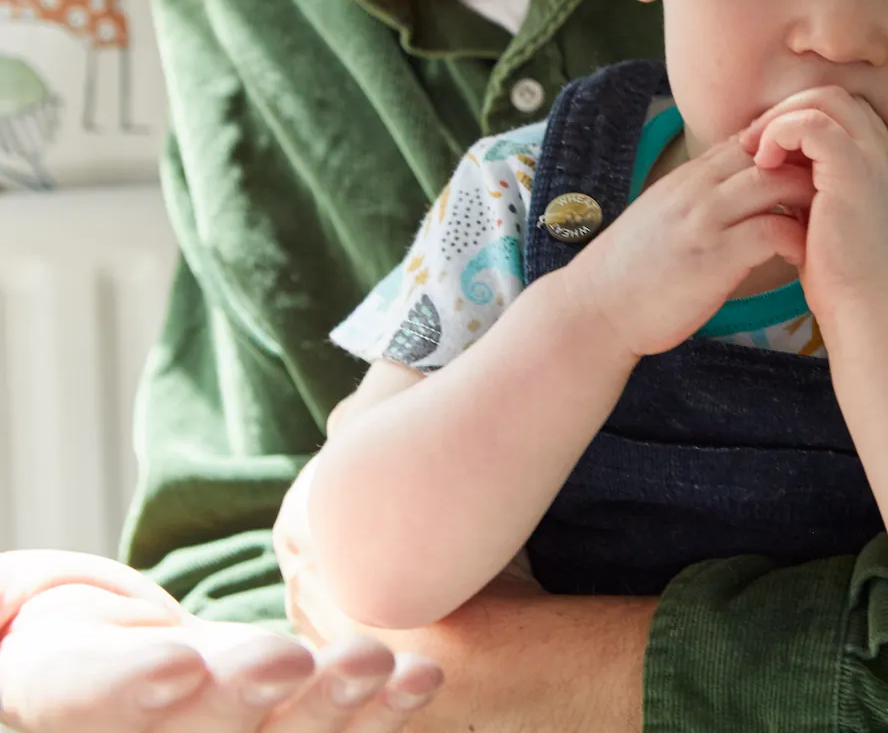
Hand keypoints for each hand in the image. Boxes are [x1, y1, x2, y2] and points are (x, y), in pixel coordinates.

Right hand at [0, 549, 439, 730]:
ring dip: (329, 703)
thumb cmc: (60, 623)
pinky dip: (378, 709)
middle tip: (288, 660)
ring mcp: (219, 730)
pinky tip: (416, 682)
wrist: (111, 656)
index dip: (130, 686)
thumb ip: (25, 602)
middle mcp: (146, 730)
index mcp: (62, 694)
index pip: (87, 695)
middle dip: (245, 695)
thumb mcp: (22, 610)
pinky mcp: (281, 720)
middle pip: (198, 726)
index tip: (180, 664)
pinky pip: (333, 726)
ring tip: (371, 665)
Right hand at [563, 129, 811, 357]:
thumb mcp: (664, 215)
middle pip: (771, 151)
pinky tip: (806, 255)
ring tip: (827, 222)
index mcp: (688, 177)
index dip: (787, 149)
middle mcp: (698, 188)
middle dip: (808, 166)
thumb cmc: (633, 270)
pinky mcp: (713, 257)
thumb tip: (737, 192)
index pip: (750, 139)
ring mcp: (704, 220)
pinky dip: (798, 239)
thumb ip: (700, 197)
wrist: (594, 309)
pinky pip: (772, 232)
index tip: (813, 170)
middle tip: (834, 193)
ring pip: (775, 183)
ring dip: (810, 199)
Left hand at [744, 87, 887, 315]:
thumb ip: (816, 191)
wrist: (872, 309)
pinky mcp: (853, 170)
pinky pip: (811, 123)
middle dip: (789, 111)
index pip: (843, 113)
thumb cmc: (848, 279)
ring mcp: (873, 158)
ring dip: (781, 119)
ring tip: (756, 151)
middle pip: (835, 96)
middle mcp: (884, 154)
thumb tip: (778, 173)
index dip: (803, 120)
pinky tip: (764, 164)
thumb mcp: (831, 222)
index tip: (769, 149)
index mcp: (882, 165)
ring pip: (824, 100)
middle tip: (755, 143)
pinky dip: (780, 133)